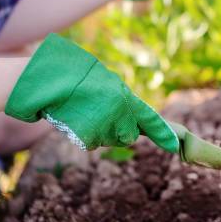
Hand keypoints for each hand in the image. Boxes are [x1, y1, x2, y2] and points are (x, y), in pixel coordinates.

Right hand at [4, 34, 177, 151]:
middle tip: (99, 114)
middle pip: (127, 136)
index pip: (148, 117)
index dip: (162, 132)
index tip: (175, 144)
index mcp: (122, 95)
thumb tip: (131, 119)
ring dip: (98, 131)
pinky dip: (84, 134)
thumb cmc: (73, 76)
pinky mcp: (87, 135)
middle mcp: (117, 110)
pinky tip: (75, 119)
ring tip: (83, 112)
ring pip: (108, 140)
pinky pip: (91, 142)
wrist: (46, 80)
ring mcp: (102, 124)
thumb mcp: (102, 82)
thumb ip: (118, 98)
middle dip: (118, 131)